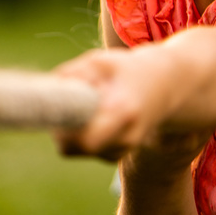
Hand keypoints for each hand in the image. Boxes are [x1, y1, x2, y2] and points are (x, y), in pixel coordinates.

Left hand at [54, 47, 207, 164]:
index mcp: (122, 110)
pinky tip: (96, 115)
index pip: (83, 139)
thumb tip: (46, 90)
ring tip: (86, 105)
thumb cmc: (131, 69)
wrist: (169, 84)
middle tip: (63, 105)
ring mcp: (123, 148)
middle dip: (60, 128)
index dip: (62, 128)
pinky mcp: (118, 152)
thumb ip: (73, 74)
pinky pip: (87, 149)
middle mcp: (125, 136)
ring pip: (77, 150)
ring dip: (71, 131)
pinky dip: (83, 134)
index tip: (56, 109)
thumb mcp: (102, 62)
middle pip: (72, 148)